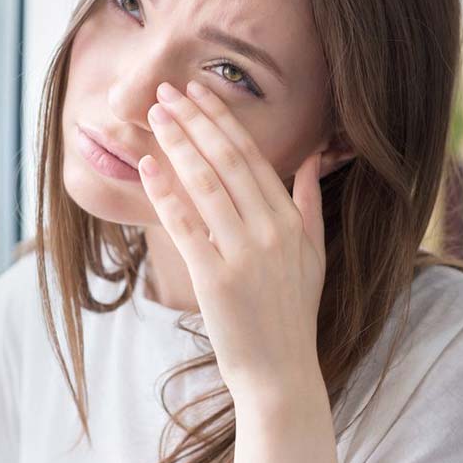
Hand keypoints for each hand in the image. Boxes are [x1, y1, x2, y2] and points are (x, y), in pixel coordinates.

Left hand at [138, 80, 327, 403]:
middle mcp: (269, 231)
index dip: (223, 121)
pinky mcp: (215, 279)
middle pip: (227, 161)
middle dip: (195, 120)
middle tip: (167, 90)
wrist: (280, 372)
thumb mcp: (312, 254)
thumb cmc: (293, 312)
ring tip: (155, 115)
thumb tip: (315, 156)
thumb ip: (309, 202)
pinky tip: (147, 166)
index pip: (253, 157)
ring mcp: (243, 255)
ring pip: (206, 184)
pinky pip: (186, 226)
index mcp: (289, 221)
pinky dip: (166, 192)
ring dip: (178, 144)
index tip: (200, 92)